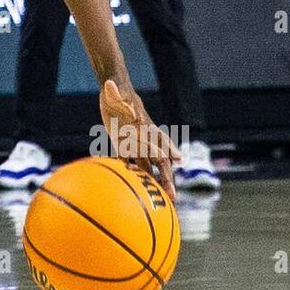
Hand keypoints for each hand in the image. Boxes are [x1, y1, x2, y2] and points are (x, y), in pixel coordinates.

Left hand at [100, 78, 177, 199]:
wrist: (112, 92)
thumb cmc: (116, 91)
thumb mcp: (117, 93)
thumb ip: (118, 96)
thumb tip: (113, 88)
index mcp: (146, 127)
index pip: (160, 142)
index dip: (169, 150)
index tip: (178, 162)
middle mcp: (144, 138)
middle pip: (159, 162)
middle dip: (166, 178)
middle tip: (172, 197)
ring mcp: (135, 143)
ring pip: (147, 166)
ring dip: (152, 182)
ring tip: (162, 201)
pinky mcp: (123, 145)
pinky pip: (129, 163)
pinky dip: (133, 174)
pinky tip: (136, 190)